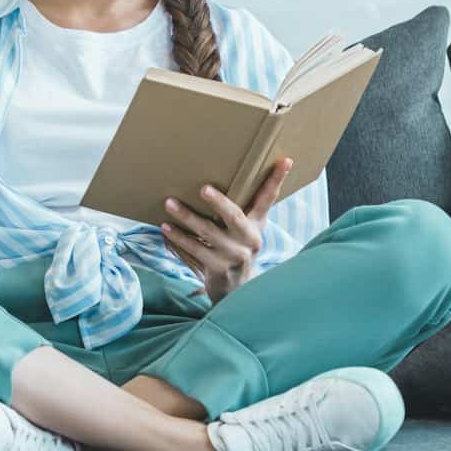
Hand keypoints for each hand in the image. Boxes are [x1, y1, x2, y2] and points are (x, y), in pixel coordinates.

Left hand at [160, 158, 292, 302]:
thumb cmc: (235, 247)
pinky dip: (179, 240)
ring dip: (186, 219)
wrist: (237, 290)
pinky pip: (195, 251)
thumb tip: (225, 179)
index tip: (285, 160)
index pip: (268, 199)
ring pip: (207, 234)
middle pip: (234, 216)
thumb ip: (240, 207)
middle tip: (203, 188)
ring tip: (169, 205)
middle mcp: (249, 239)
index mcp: (256, 224)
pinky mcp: (218, 269)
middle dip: (218, 202)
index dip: (276, 179)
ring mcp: (234, 256)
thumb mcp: (244, 229)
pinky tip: (166, 229)